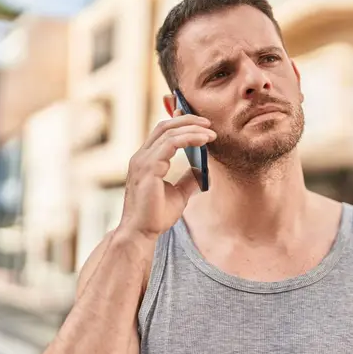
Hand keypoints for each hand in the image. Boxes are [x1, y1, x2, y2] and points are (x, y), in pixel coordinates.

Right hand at [118, 112, 215, 238]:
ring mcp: (142, 161)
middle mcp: (141, 157)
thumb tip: (202, 168)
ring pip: (169, 132)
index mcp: (146, 161)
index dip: (179, 121)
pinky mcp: (148, 168)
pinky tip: (203, 141)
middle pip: (164, 126)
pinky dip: (188, 138)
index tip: (198, 120)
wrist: (142, 233)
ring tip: (211, 133)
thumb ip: (188, 179)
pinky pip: (170, 144)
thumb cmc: (156, 216)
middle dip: (188, 120)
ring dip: (192, 129)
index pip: (161, 132)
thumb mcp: (178, 194)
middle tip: (208, 123)